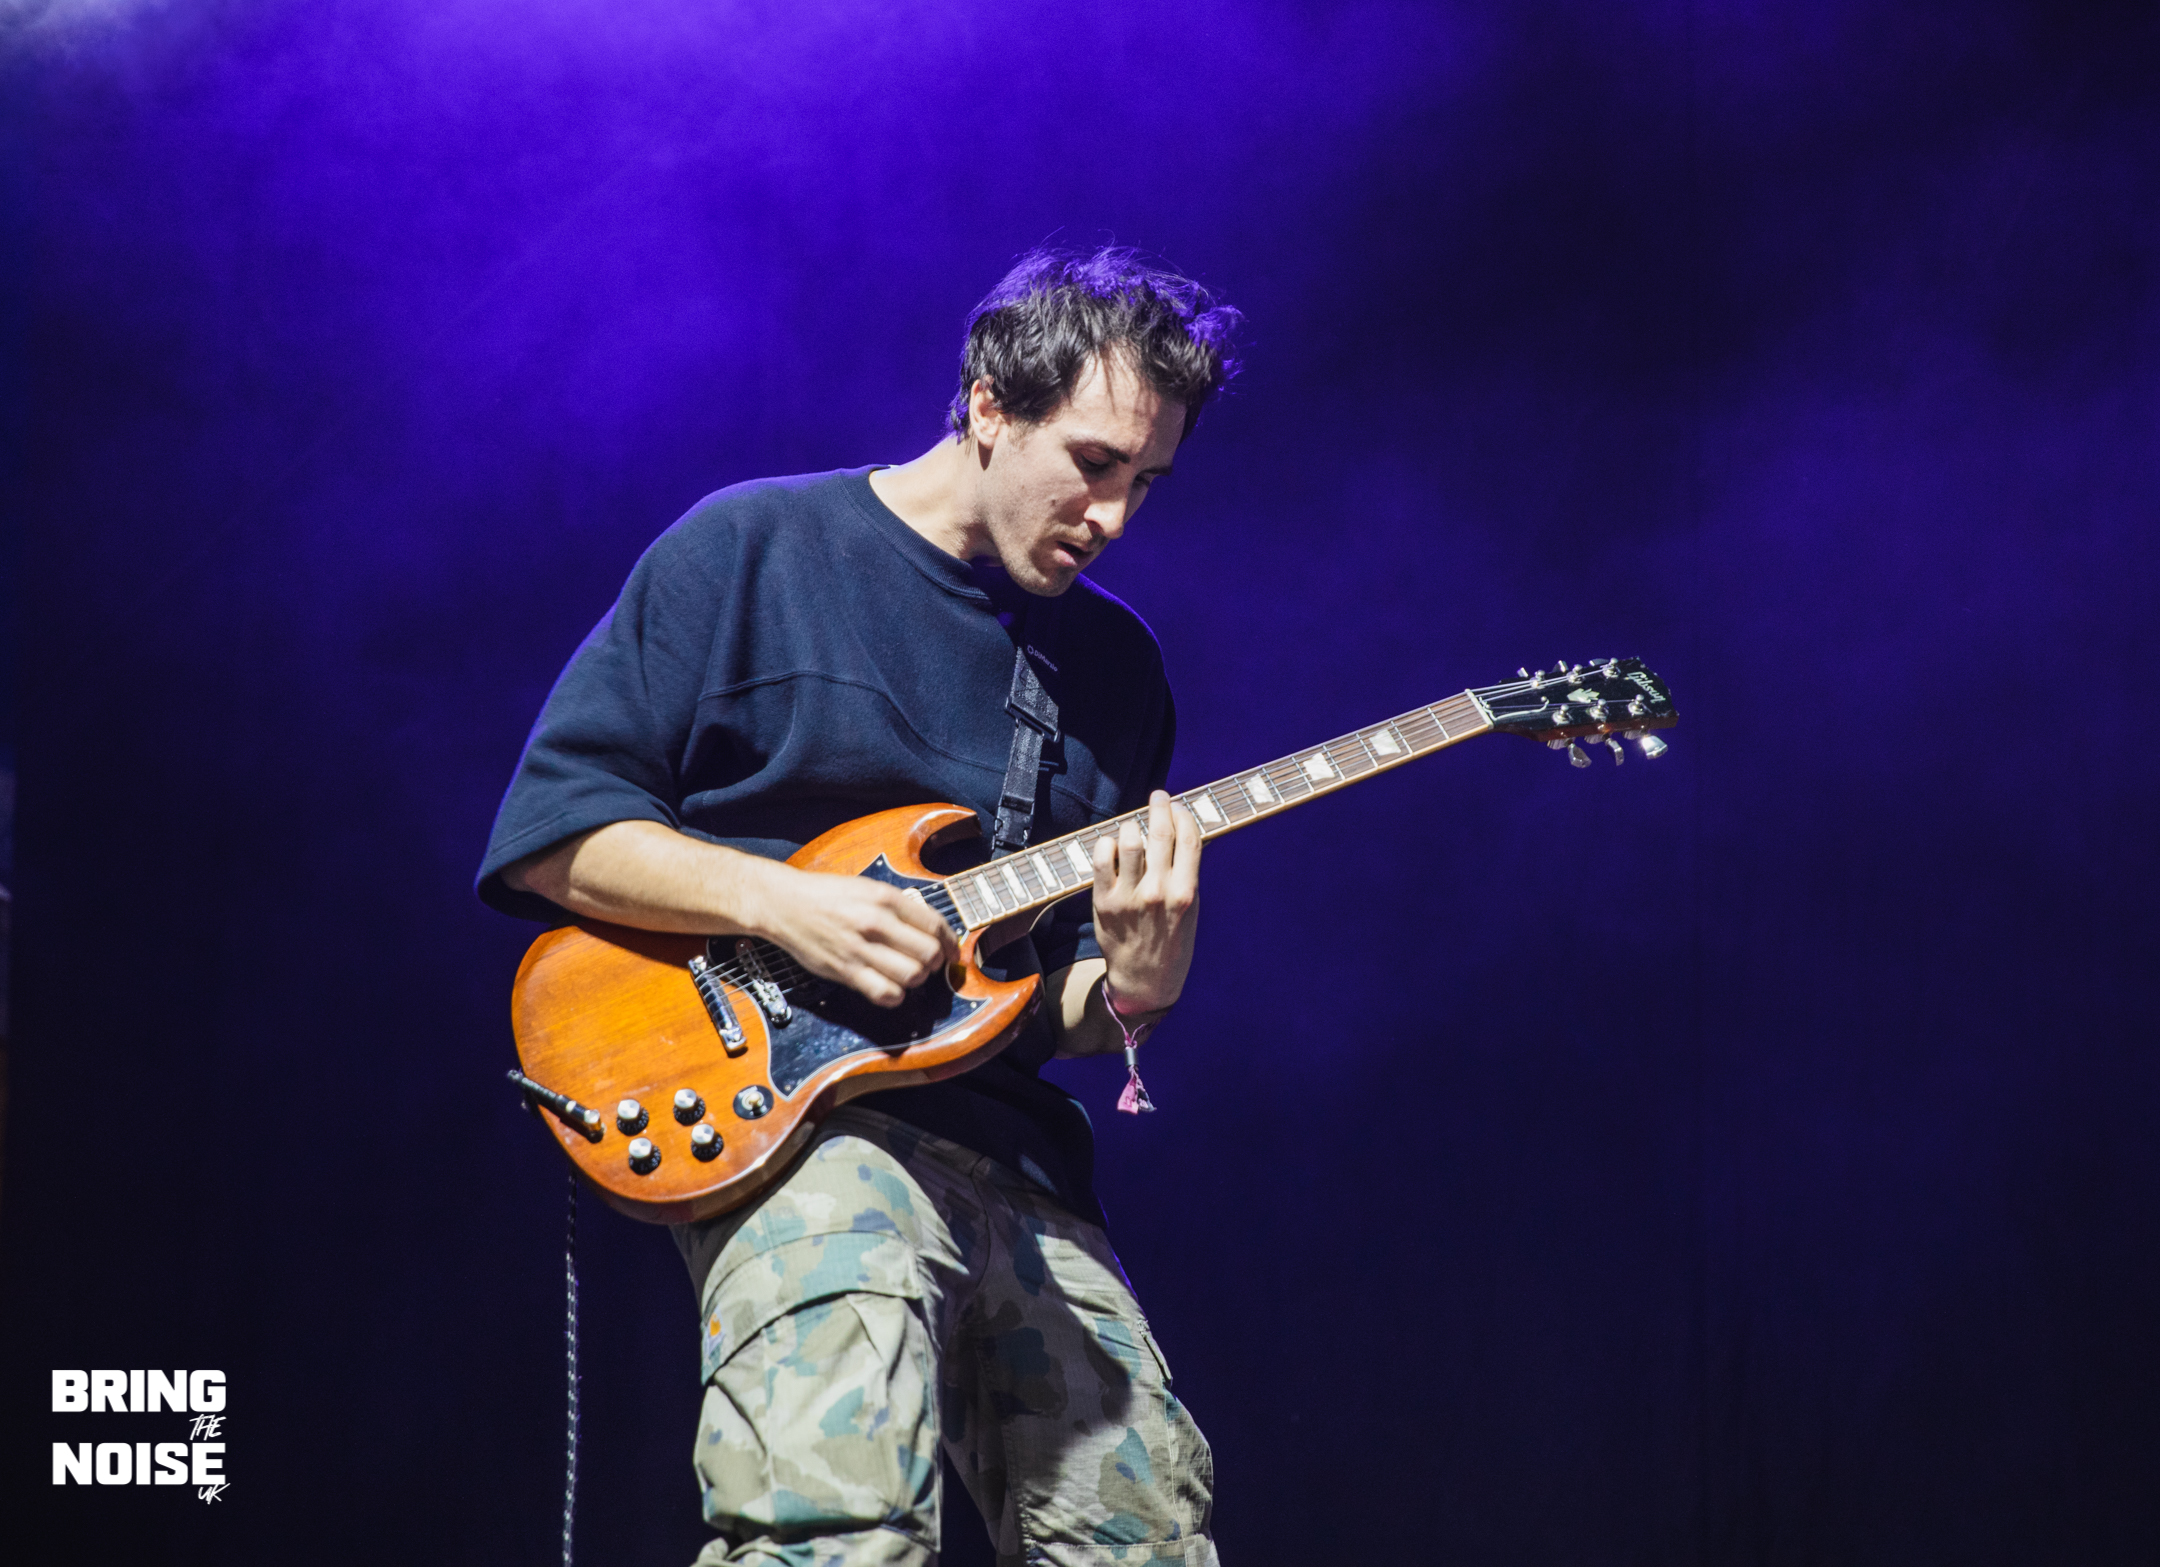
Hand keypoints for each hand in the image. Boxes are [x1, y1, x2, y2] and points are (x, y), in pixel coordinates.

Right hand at [749, 862, 957, 1008]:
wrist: (784, 903)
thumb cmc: (827, 895)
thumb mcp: (867, 888)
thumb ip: (898, 907)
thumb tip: (930, 930)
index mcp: (885, 898)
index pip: (934, 924)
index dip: (949, 942)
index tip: (950, 951)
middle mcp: (876, 922)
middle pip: (928, 954)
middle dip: (935, 963)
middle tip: (928, 964)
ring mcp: (860, 948)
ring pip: (912, 976)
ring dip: (916, 980)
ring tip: (908, 974)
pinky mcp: (845, 970)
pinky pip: (885, 993)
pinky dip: (895, 995)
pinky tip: (890, 987)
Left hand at [1090, 790, 1200, 1014]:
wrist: (1144, 979)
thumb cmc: (1171, 940)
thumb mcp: (1191, 909)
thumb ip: (1186, 873)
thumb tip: (1182, 832)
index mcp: (1186, 892)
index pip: (1188, 838)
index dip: (1183, 814)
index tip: (1178, 805)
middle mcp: (1159, 892)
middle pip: (1160, 833)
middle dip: (1159, 806)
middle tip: (1157, 796)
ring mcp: (1130, 896)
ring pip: (1130, 839)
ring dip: (1132, 825)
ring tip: (1133, 826)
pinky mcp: (1104, 901)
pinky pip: (1102, 858)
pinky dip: (1107, 843)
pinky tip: (1112, 844)